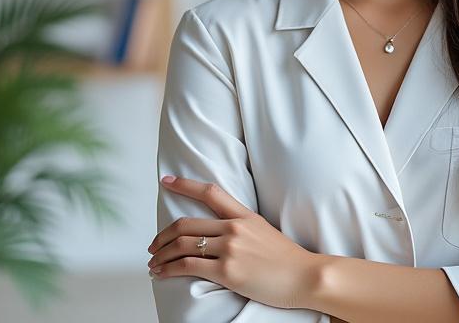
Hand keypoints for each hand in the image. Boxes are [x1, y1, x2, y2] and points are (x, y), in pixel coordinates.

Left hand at [147, 175, 320, 309]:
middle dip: (162, 235)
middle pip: (186, 224)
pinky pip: (188, 266)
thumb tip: (220, 232)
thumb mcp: (265, 232)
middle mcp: (234, 228)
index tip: (166, 181)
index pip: (210, 192)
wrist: (305, 276)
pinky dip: (169, 269)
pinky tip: (161, 274)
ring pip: (182, 244)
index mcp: (244, 216)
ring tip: (154, 262)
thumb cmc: (287, 260)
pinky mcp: (227, 271)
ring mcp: (230, 249)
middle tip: (153, 245)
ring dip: (161, 254)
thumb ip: (242, 228)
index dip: (184, 184)